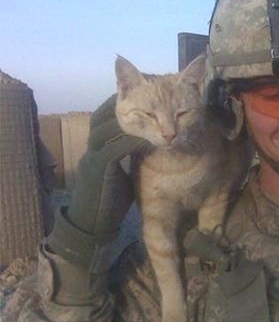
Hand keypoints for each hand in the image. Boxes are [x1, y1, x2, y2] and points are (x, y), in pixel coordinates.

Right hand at [47, 95, 146, 267]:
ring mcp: (91, 159)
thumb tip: (145, 140)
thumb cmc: (109, 199)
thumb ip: (127, 154)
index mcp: (97, 147)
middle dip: (120, 105)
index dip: (120, 106)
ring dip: (124, 119)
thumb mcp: (119, 171)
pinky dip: (126, 141)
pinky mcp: (96, 172)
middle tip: (141, 96)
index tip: (139, 96)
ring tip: (143, 111)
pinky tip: (141, 136)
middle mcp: (91, 148)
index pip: (105, 118)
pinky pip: (110, 151)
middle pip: (102, 117)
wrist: (92, 225)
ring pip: (103, 130)